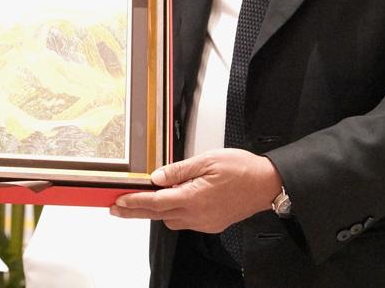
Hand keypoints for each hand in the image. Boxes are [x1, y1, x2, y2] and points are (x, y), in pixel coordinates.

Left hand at [111, 148, 281, 232]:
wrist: (267, 185)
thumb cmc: (242, 169)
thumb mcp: (207, 160)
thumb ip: (179, 170)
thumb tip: (157, 177)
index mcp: (194, 198)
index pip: (156, 202)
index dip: (135, 201)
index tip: (119, 201)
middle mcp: (198, 215)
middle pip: (159, 215)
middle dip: (136, 211)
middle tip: (117, 209)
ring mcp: (205, 222)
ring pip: (171, 220)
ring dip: (155, 212)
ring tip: (140, 202)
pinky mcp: (212, 224)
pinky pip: (186, 222)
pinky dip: (173, 213)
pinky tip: (170, 203)